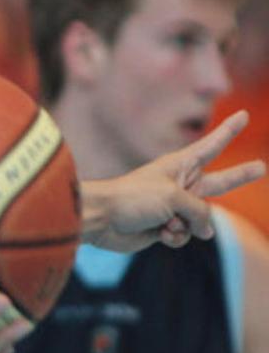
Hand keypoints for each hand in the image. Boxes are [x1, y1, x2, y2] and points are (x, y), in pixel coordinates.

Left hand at [80, 110, 264, 251]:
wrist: (100, 219)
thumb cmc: (133, 198)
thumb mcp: (174, 198)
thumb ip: (199, 211)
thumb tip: (206, 231)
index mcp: (180, 165)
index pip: (212, 145)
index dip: (229, 131)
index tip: (243, 114)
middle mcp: (180, 184)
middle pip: (219, 182)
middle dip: (240, 176)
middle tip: (262, 167)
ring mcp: (173, 206)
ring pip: (201, 220)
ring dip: (186, 225)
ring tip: (165, 222)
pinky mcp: (163, 227)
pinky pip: (184, 235)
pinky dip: (174, 237)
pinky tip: (158, 233)